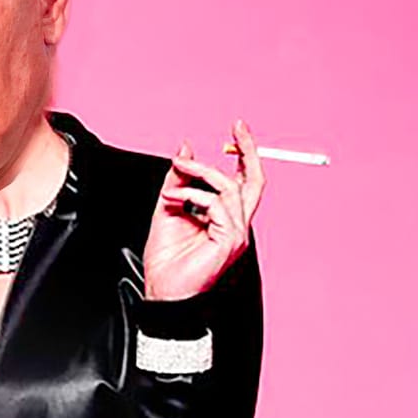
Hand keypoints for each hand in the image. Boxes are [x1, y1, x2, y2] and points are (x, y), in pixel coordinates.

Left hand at [143, 120, 265, 300]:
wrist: (163, 291)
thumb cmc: (167, 260)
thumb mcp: (168, 207)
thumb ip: (179, 179)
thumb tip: (185, 150)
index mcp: (225, 217)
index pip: (242, 181)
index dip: (243, 154)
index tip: (236, 130)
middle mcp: (236, 224)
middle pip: (254, 181)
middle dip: (249, 150)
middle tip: (237, 127)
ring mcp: (236, 233)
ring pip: (230, 188)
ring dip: (200, 173)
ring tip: (176, 172)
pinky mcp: (230, 240)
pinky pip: (217, 205)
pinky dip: (192, 194)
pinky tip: (173, 198)